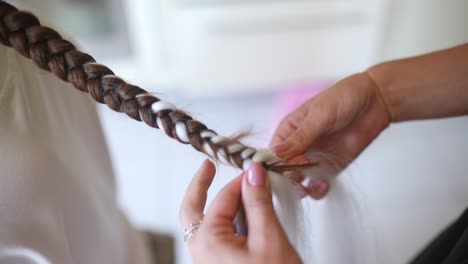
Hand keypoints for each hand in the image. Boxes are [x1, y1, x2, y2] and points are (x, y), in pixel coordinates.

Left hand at [179, 160, 300, 263]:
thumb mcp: (269, 239)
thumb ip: (258, 202)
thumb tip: (253, 172)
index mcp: (208, 241)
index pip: (222, 198)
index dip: (242, 181)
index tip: (258, 169)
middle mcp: (201, 251)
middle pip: (193, 209)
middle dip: (201, 186)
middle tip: (208, 167)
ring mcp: (208, 260)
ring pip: (204, 222)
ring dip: (218, 204)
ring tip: (239, 191)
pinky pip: (215, 236)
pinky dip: (226, 220)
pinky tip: (243, 216)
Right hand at [270, 72, 390, 198]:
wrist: (376, 101)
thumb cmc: (345, 97)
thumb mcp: (320, 115)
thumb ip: (300, 136)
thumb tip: (274, 152)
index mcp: (289, 130)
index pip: (272, 153)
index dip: (273, 165)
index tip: (282, 171)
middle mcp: (297, 147)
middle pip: (283, 171)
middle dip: (289, 179)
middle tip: (301, 177)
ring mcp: (313, 159)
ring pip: (298, 182)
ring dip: (302, 188)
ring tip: (314, 184)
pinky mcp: (329, 168)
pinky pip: (317, 185)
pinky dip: (317, 190)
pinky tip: (324, 185)